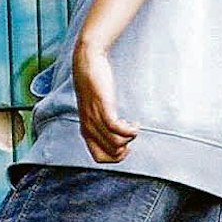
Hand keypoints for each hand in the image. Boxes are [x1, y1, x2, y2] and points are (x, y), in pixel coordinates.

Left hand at [71, 39, 138, 162]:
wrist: (87, 63)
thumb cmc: (92, 85)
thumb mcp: (93, 109)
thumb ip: (99, 122)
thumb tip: (113, 134)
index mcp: (86, 131)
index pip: (99, 159)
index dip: (115, 157)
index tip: (124, 146)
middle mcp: (88, 128)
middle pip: (112, 153)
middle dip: (126, 148)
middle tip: (130, 134)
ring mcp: (95, 119)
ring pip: (116, 144)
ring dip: (130, 138)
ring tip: (133, 127)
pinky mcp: (103, 108)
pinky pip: (118, 129)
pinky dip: (130, 130)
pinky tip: (135, 124)